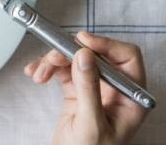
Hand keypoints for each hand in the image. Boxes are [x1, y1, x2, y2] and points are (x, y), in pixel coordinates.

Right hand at [24, 32, 148, 144]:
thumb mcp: (91, 123)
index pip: (126, 58)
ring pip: (74, 58)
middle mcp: (114, 89)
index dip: (106, 45)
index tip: (83, 42)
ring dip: (53, 61)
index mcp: (129, 97)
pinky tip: (36, 73)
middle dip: (70, 52)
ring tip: (39, 73)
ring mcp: (94, 88)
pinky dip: (46, 68)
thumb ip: (89, 88)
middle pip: (95, 54)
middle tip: (53, 58)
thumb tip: (85, 55)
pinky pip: (61, 69)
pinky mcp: (75, 90)